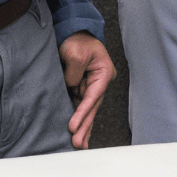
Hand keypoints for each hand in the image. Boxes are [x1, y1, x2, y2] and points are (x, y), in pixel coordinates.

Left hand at [58, 32, 115, 149]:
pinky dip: (80, 120)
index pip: (92, 97)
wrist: (73, 32)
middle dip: (85, 126)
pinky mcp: (82, 89)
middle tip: (78, 144)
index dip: (82, 113)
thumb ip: (74, 72)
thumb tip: (72, 88)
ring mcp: (92, 87)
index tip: (73, 127)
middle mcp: (100, 82)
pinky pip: (82, 107)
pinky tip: (79, 132)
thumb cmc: (77, 40)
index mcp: (104, 73)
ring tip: (79, 144)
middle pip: (93, 108)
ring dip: (84, 127)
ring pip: (88, 111)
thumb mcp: (75, 52)